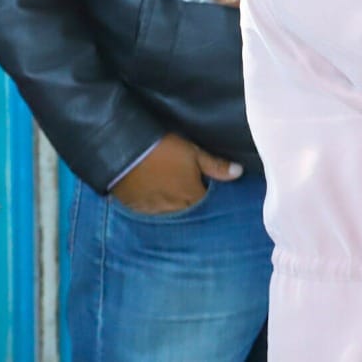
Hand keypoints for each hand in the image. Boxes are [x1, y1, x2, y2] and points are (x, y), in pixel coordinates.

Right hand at [110, 133, 240, 215]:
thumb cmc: (163, 149)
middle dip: (191, 201)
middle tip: (187, 186)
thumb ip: (216, 166)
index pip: (206, 202)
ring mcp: (152, 209)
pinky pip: (149, 211)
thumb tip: (238, 173)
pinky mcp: (134, 207)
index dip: (206, 191)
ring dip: (172, 204)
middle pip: (188, 210)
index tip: (205, 183)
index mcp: (191, 196)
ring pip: (168, 212)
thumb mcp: (193, 152)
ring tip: (170, 190)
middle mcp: (173, 208)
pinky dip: (153, 205)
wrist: (123, 150)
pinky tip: (153, 195)